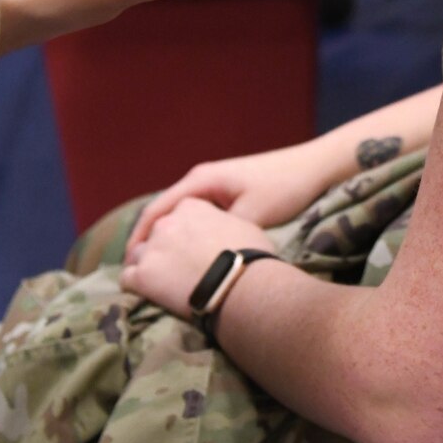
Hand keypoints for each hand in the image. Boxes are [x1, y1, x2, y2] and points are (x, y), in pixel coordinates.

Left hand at [120, 198, 276, 319]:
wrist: (243, 287)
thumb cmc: (251, 258)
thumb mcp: (244, 227)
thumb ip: (224, 224)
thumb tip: (227, 233)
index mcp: (191, 206)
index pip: (177, 215)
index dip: (182, 232)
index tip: (188, 246)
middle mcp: (167, 223)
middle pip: (156, 233)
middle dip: (164, 248)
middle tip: (177, 268)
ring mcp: (152, 248)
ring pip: (137, 254)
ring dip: (147, 266)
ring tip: (160, 284)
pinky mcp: (143, 275)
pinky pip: (127, 279)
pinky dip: (135, 286)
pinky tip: (146, 295)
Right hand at [130, 141, 335, 250]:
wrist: (313, 168)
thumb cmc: (283, 188)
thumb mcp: (250, 216)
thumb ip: (219, 235)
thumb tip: (192, 259)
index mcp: (200, 181)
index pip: (157, 210)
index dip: (139, 238)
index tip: (129, 265)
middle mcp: (201, 179)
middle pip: (162, 212)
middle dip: (147, 240)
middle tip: (136, 274)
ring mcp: (213, 184)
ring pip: (178, 214)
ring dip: (165, 237)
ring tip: (154, 268)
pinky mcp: (226, 192)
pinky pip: (194, 215)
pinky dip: (184, 232)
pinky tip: (184, 253)